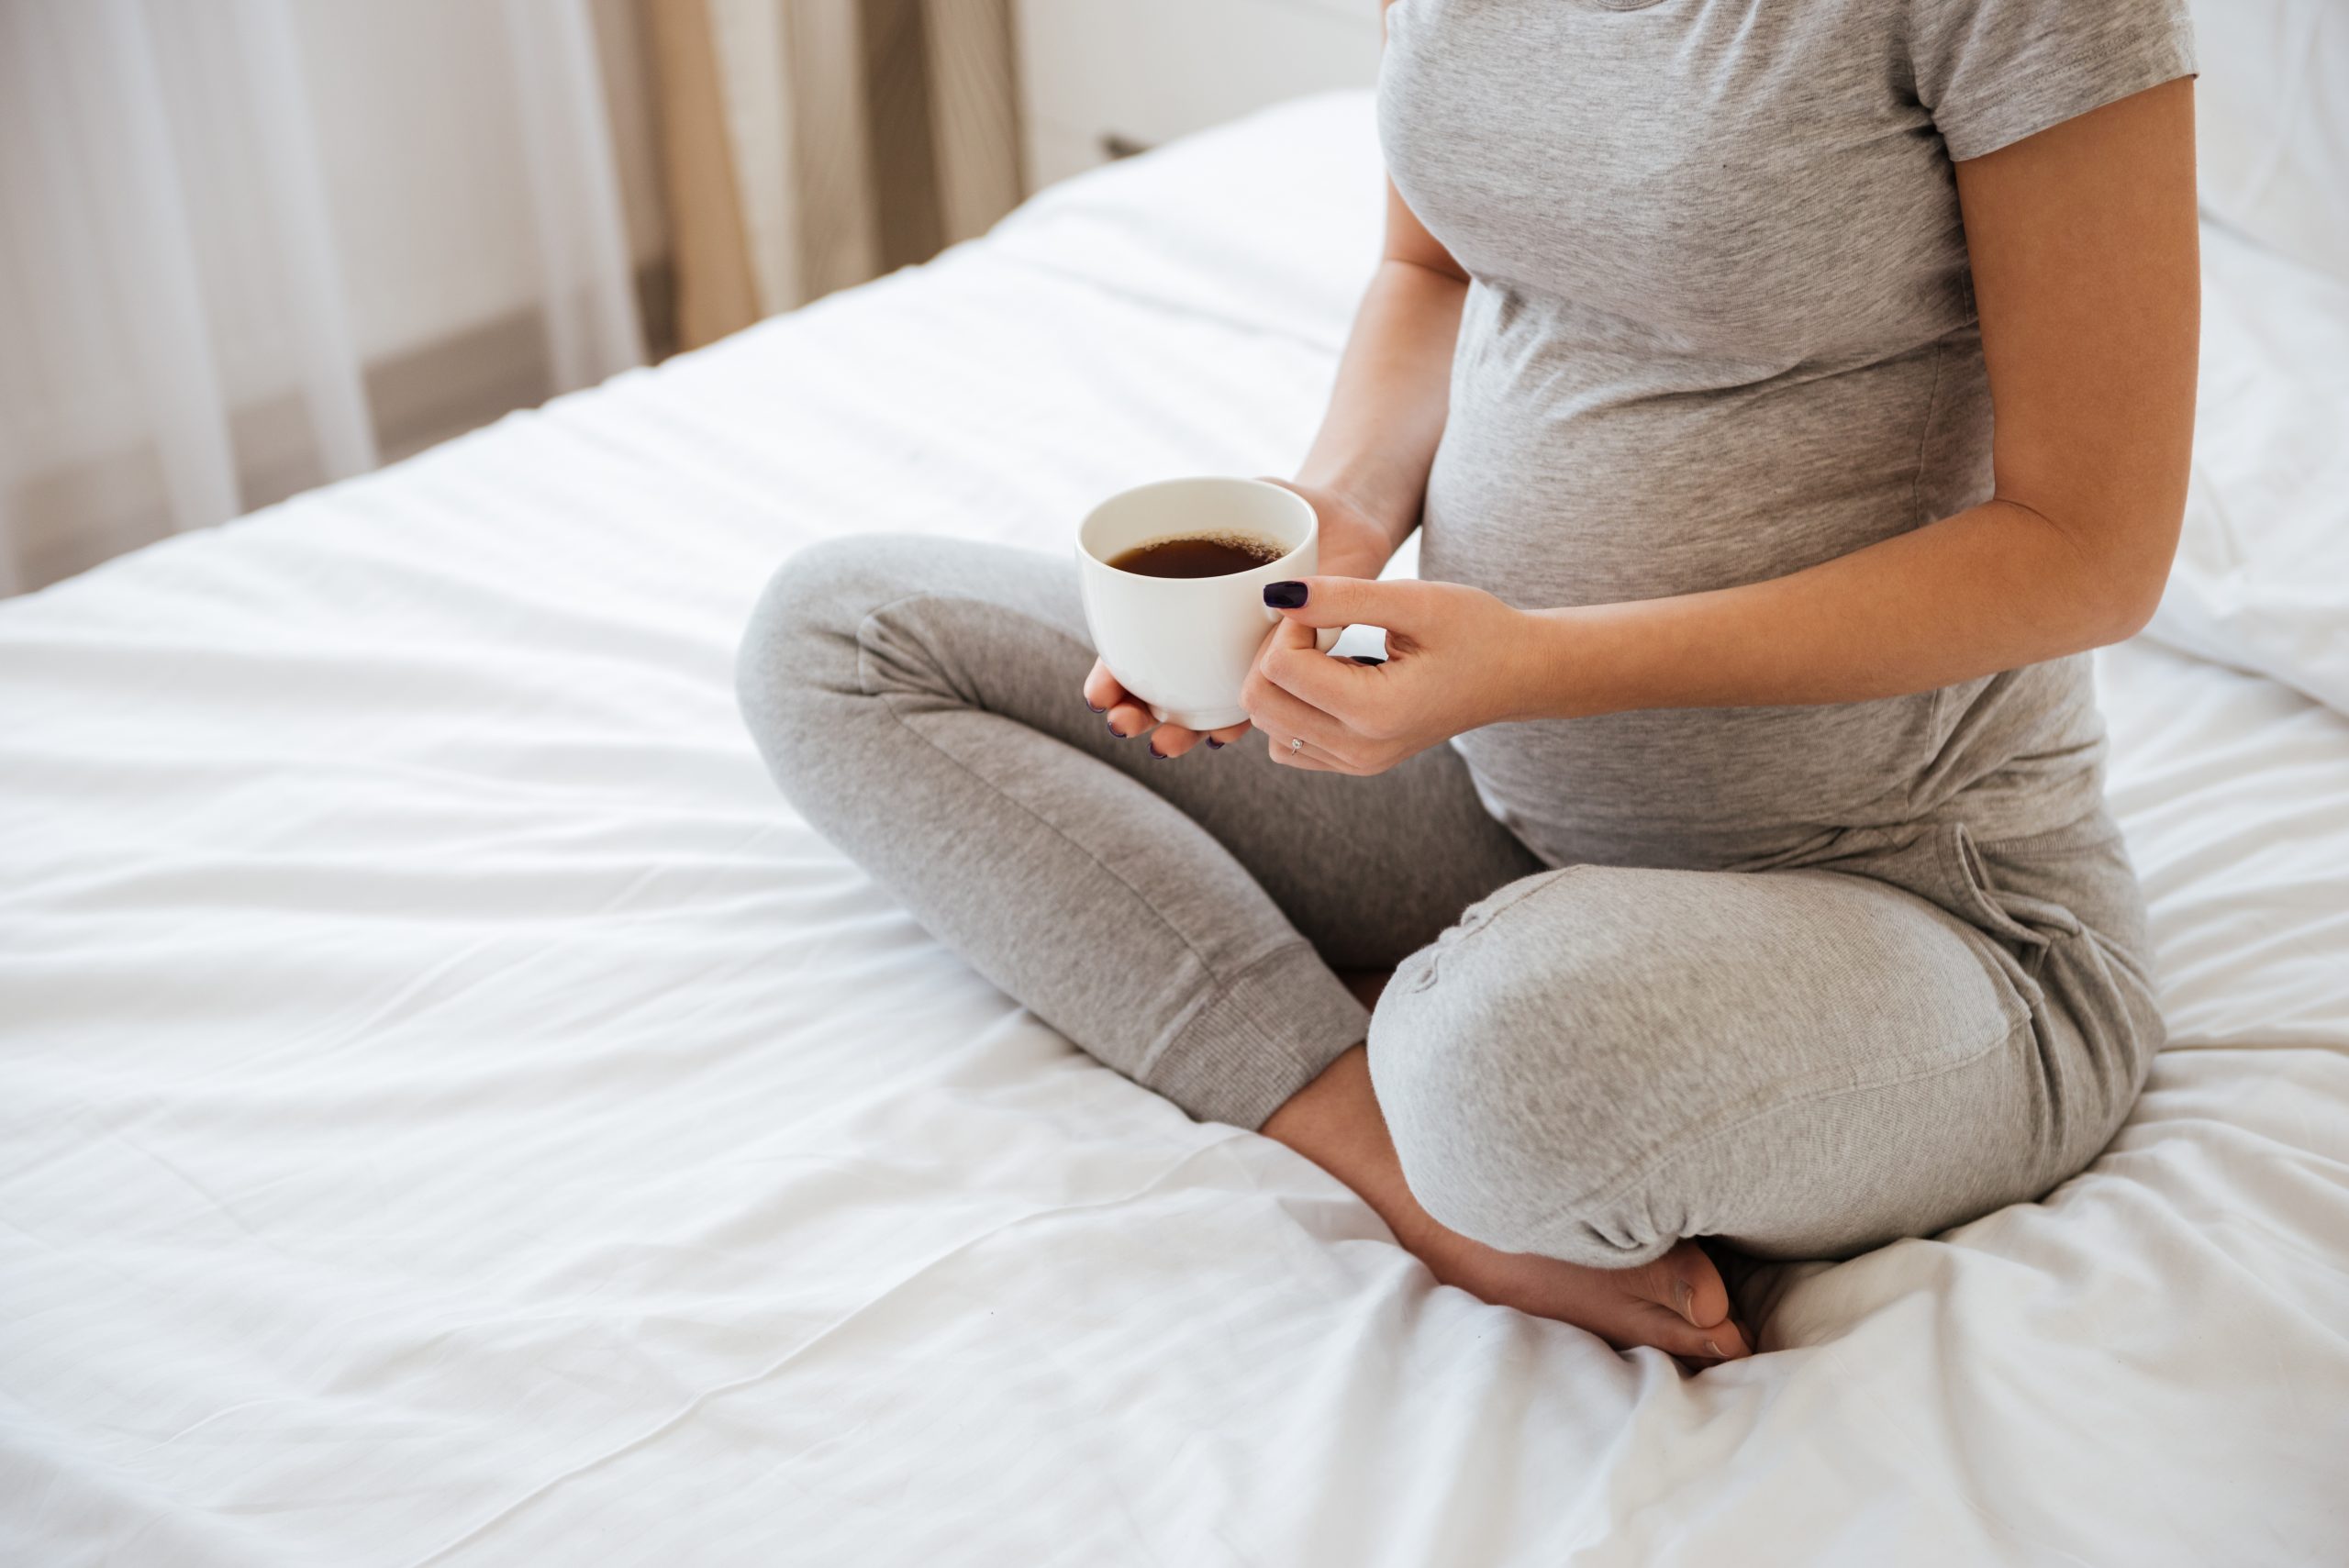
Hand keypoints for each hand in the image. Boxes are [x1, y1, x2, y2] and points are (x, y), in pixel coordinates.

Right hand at [1081, 478, 1399, 757]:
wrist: (1348, 520)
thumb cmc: (1285, 504)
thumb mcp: (1244, 495)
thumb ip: (1214, 515)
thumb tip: (1163, 539)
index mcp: (1177, 601)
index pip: (1129, 648)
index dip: (1109, 676)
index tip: (1099, 694)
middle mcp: (1200, 637)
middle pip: (1154, 687)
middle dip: (1132, 714)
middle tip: (1122, 722)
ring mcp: (1239, 657)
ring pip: (1197, 707)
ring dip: (1176, 732)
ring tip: (1165, 745)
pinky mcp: (1284, 671)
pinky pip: (1256, 705)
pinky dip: (1235, 723)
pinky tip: (1220, 734)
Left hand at [1243, 574, 1533, 774]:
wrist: (1515, 674)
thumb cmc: (1475, 631)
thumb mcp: (1414, 600)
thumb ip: (1343, 597)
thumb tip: (1276, 597)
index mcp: (1376, 711)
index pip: (1280, 668)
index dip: (1290, 624)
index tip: (1324, 605)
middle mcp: (1360, 750)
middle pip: (1260, 704)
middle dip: (1275, 654)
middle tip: (1318, 626)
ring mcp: (1355, 764)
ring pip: (1268, 726)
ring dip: (1280, 683)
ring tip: (1327, 652)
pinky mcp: (1353, 764)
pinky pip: (1288, 743)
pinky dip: (1291, 708)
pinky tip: (1327, 679)